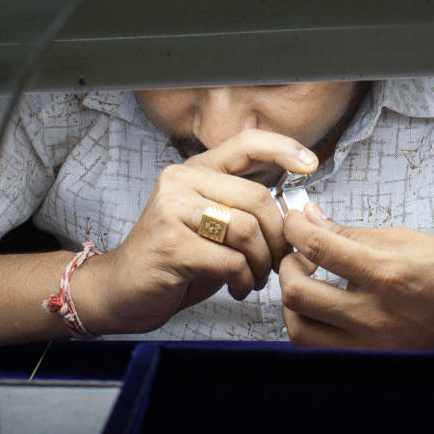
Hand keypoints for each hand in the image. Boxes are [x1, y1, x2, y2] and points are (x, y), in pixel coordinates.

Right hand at [79, 129, 315, 335]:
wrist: (122, 290)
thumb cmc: (174, 261)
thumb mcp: (212, 228)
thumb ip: (245, 214)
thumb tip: (299, 218)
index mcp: (194, 171)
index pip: (244, 143)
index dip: (282, 147)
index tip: (311, 163)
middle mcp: (181, 182)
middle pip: (257, 198)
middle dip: (278, 237)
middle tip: (277, 262)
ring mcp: (172, 211)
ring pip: (247, 230)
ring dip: (261, 263)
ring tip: (254, 278)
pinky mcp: (171, 245)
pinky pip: (231, 261)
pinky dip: (244, 280)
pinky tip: (238, 288)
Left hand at [278, 205, 433, 349]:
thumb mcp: (403, 239)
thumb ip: (351, 232)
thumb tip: (311, 217)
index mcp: (387, 274)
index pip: (319, 248)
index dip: (295, 227)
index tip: (293, 219)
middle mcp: (376, 316)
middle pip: (298, 294)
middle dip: (288, 265)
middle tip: (299, 253)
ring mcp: (373, 347)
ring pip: (300, 330)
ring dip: (293, 301)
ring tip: (307, 282)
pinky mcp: (372, 364)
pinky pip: (320, 351)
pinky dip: (310, 326)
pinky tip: (322, 308)